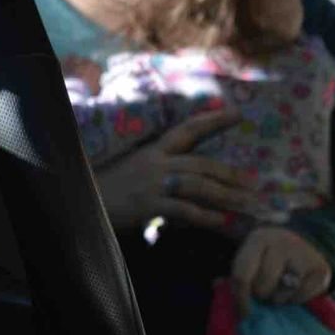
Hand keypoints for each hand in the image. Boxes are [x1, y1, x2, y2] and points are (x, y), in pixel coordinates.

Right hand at [93, 108, 257, 231]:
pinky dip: (204, 215)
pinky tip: (220, 220)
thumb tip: (195, 174)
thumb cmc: (111, 186)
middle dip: (229, 172)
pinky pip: (183, 210)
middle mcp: (157, 163)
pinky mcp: (148, 206)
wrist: (82, 202)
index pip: (189, 129)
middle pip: (201, 163)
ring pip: (197, 185)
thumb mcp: (138, 167)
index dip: (214, 120)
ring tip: (244, 203)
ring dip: (224, 195)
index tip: (238, 114)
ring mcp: (153, 184)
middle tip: (252, 182)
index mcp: (155, 149)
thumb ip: (164, 166)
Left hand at [232, 226, 332, 315]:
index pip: (242, 275)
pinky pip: (300, 298)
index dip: (240, 298)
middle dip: (262, 294)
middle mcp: (282, 242)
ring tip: (282, 287)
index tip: (243, 312)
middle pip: (261, 288)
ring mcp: (304, 253)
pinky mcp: (320, 270)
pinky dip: (297, 300)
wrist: (309, 245)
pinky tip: (297, 288)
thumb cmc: (271, 257)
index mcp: (259, 238)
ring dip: (279, 298)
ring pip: (280, 295)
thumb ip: (237, 274)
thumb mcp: (252, 258)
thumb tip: (216, 284)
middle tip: (267, 288)